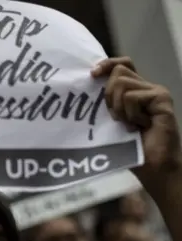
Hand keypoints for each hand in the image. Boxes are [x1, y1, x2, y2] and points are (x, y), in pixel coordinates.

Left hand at [91, 57, 181, 189]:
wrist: (153, 167)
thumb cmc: (129, 147)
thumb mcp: (111, 120)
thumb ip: (105, 102)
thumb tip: (87, 84)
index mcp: (134, 90)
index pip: (120, 64)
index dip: (106, 64)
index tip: (91, 74)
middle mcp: (146, 87)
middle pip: (118, 71)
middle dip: (108, 94)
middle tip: (115, 117)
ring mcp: (155, 92)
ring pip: (121, 83)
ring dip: (118, 107)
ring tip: (129, 124)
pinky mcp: (161, 99)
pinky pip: (132, 96)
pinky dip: (130, 113)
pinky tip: (140, 126)